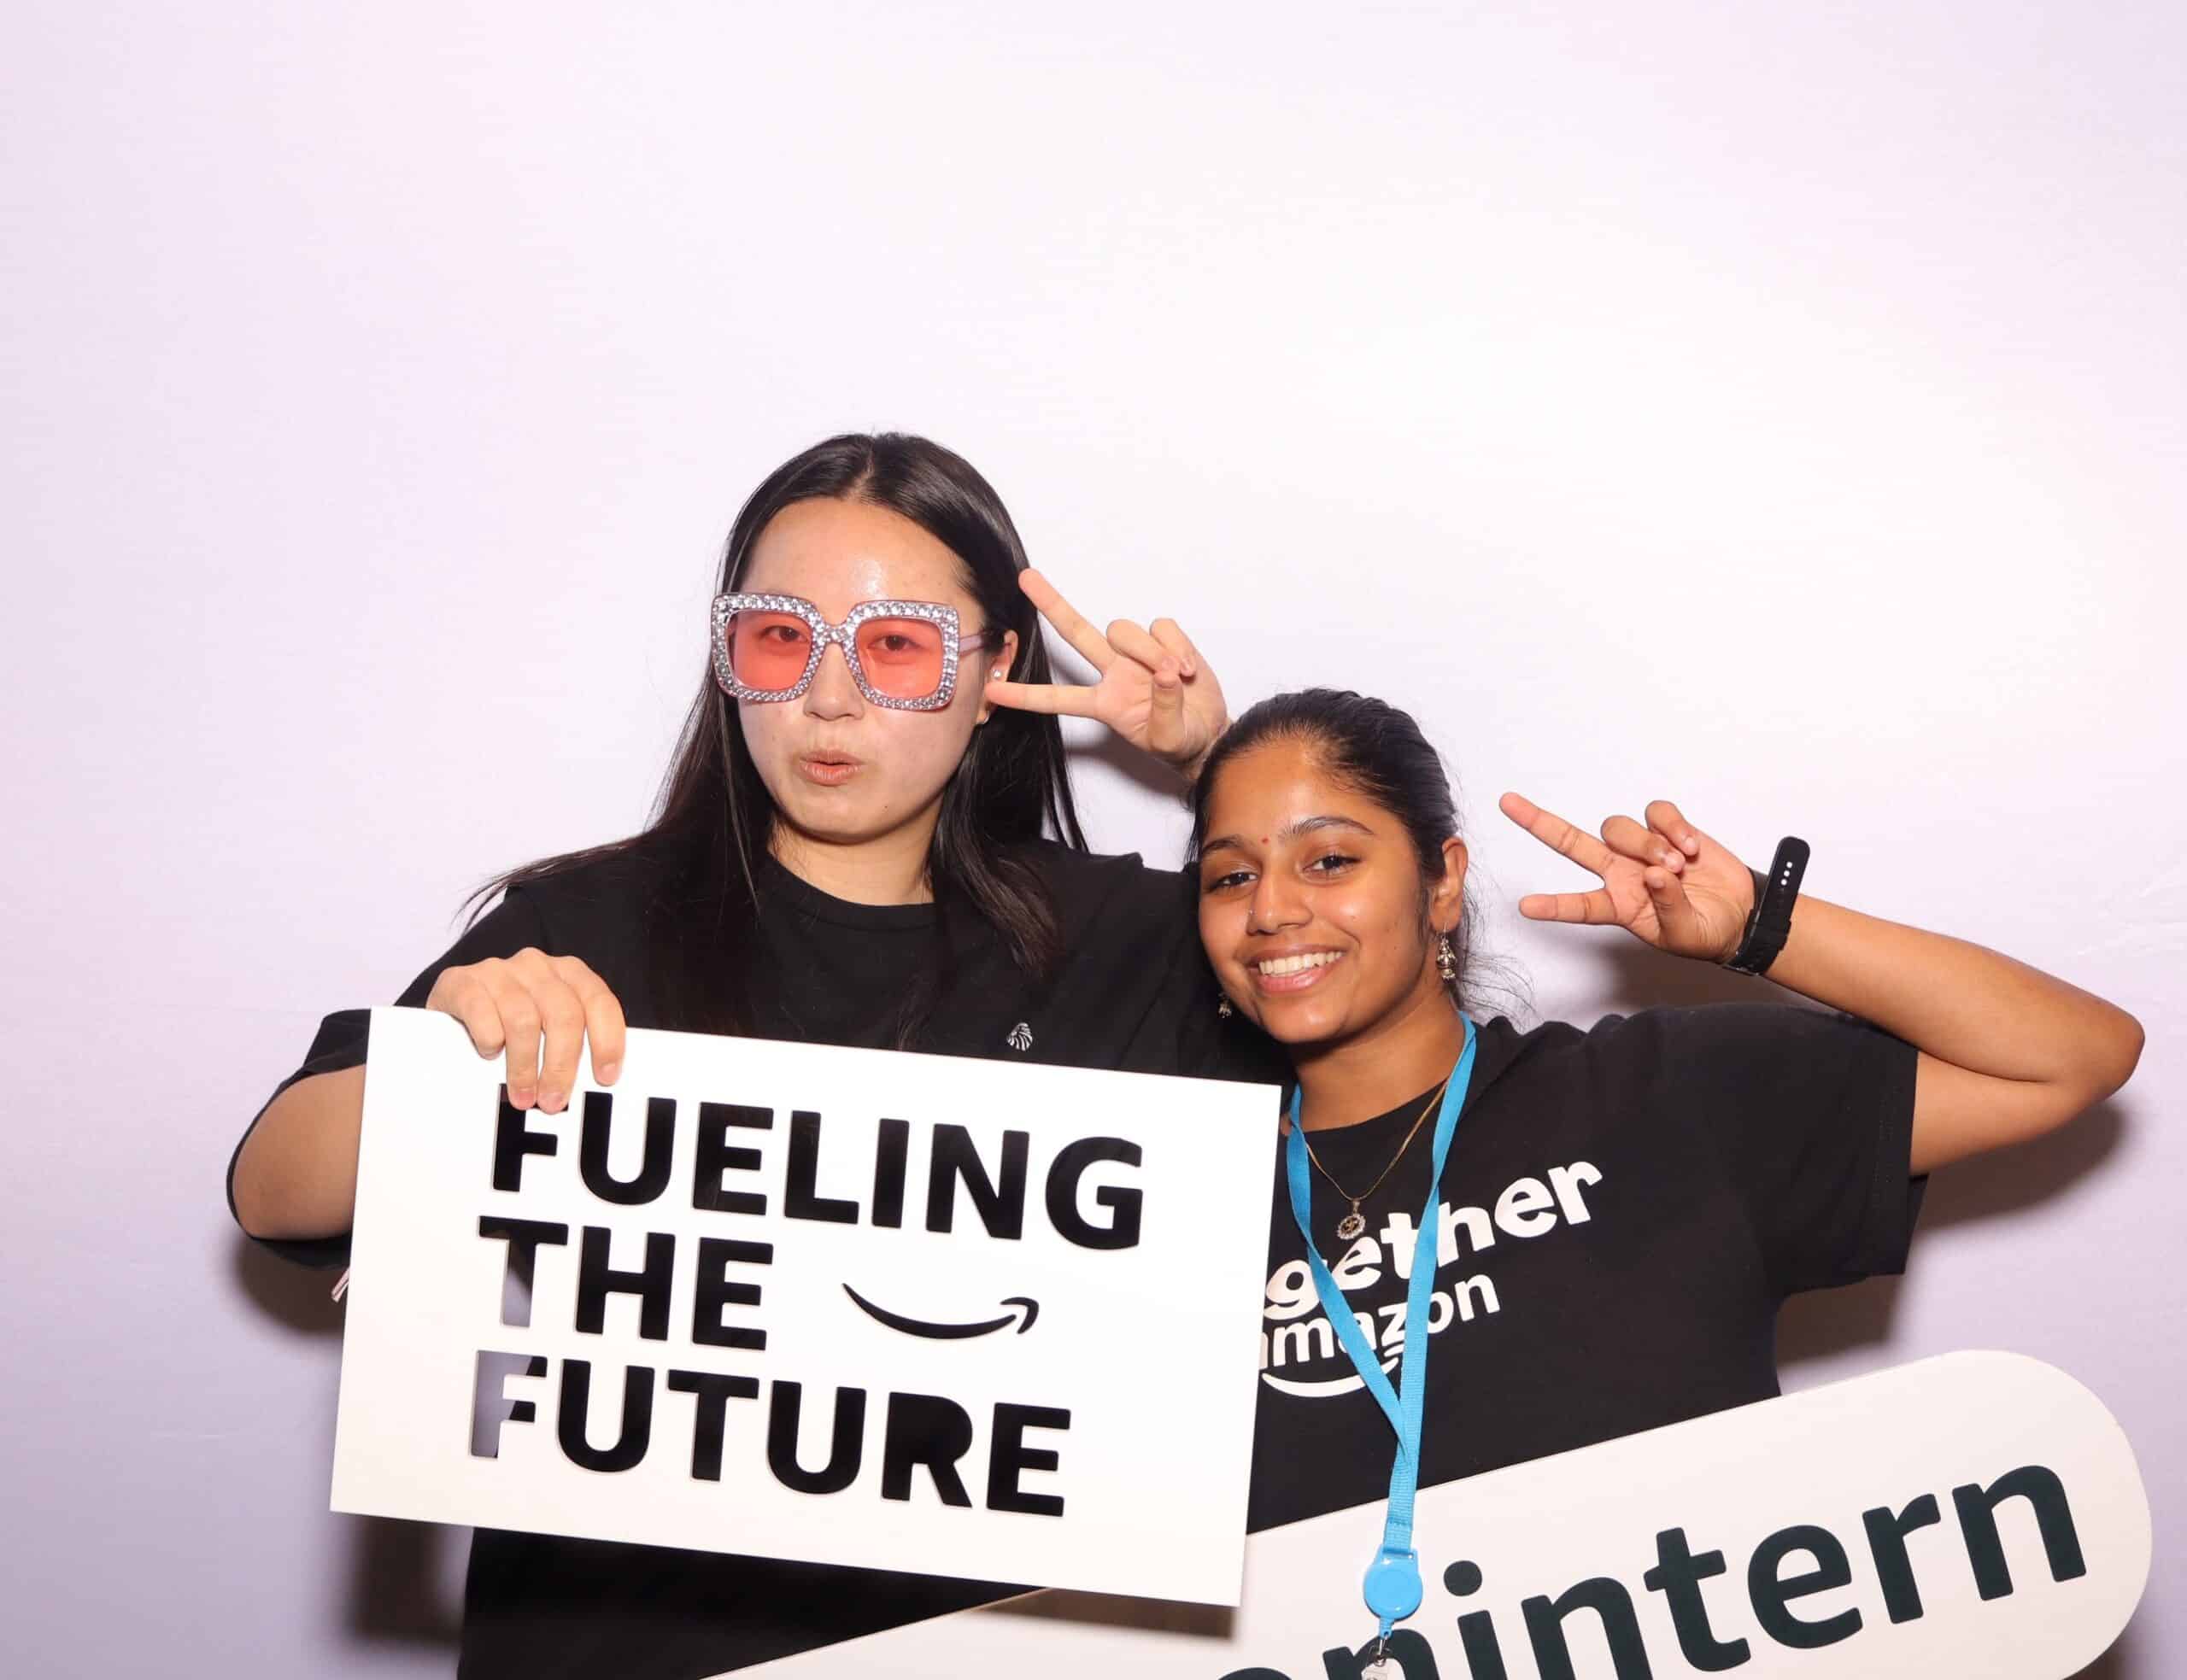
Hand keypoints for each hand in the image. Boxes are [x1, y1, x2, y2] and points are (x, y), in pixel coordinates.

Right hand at [424, 949, 626, 1111]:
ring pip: (524, 1020)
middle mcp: (537, 966)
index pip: (599, 1001)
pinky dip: (490, 1041)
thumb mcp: (547, 1026)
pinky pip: (482, 1013)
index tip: (605, 1077)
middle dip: (562, 1065)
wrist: (453, 1001)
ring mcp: (499, 971)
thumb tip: (594, 1085)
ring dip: (525, 1066)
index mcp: (569, 973)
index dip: (607, 1040)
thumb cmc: (511, 1020)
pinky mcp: (462, 981)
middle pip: (563, 1015)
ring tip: (523, 1096)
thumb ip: (573, 1043)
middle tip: (553, 1101)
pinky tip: (489, 1056)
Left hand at [983, 570, 1228, 777]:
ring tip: (1176, 676)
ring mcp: (1136, 655)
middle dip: (1052, 605)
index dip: (1025, 695)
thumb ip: (1163, 707)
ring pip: (1126, 631)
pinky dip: (1177, 645)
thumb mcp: (1168, 738)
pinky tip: (1187, 669)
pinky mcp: (1164, 641)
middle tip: (1026, 578)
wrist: (1210, 733)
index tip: (992, 688)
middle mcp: (1113, 673)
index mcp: (1104, 704)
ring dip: (1150, 651)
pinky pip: (1162, 627)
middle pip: (1076, 633)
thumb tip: (1163, 672)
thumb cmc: (1181, 741)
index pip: (1057, 699)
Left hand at [1499, 793, 1753, 961]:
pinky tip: (1691, 849)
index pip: (1580, 907)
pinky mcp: (1669, 829)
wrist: (1737, 914)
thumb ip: (1668, 906)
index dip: (1554, 907)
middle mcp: (1621, 874)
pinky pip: (1657, 813)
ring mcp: (1641, 849)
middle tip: (1507, 802)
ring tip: (1677, 865)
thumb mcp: (1683, 933)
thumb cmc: (1702, 930)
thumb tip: (1655, 875)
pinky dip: (1673, 827)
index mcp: (1619, 906)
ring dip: (1647, 844)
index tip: (1525, 908)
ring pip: (1619, 828)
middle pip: (1572, 843)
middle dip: (1539, 823)